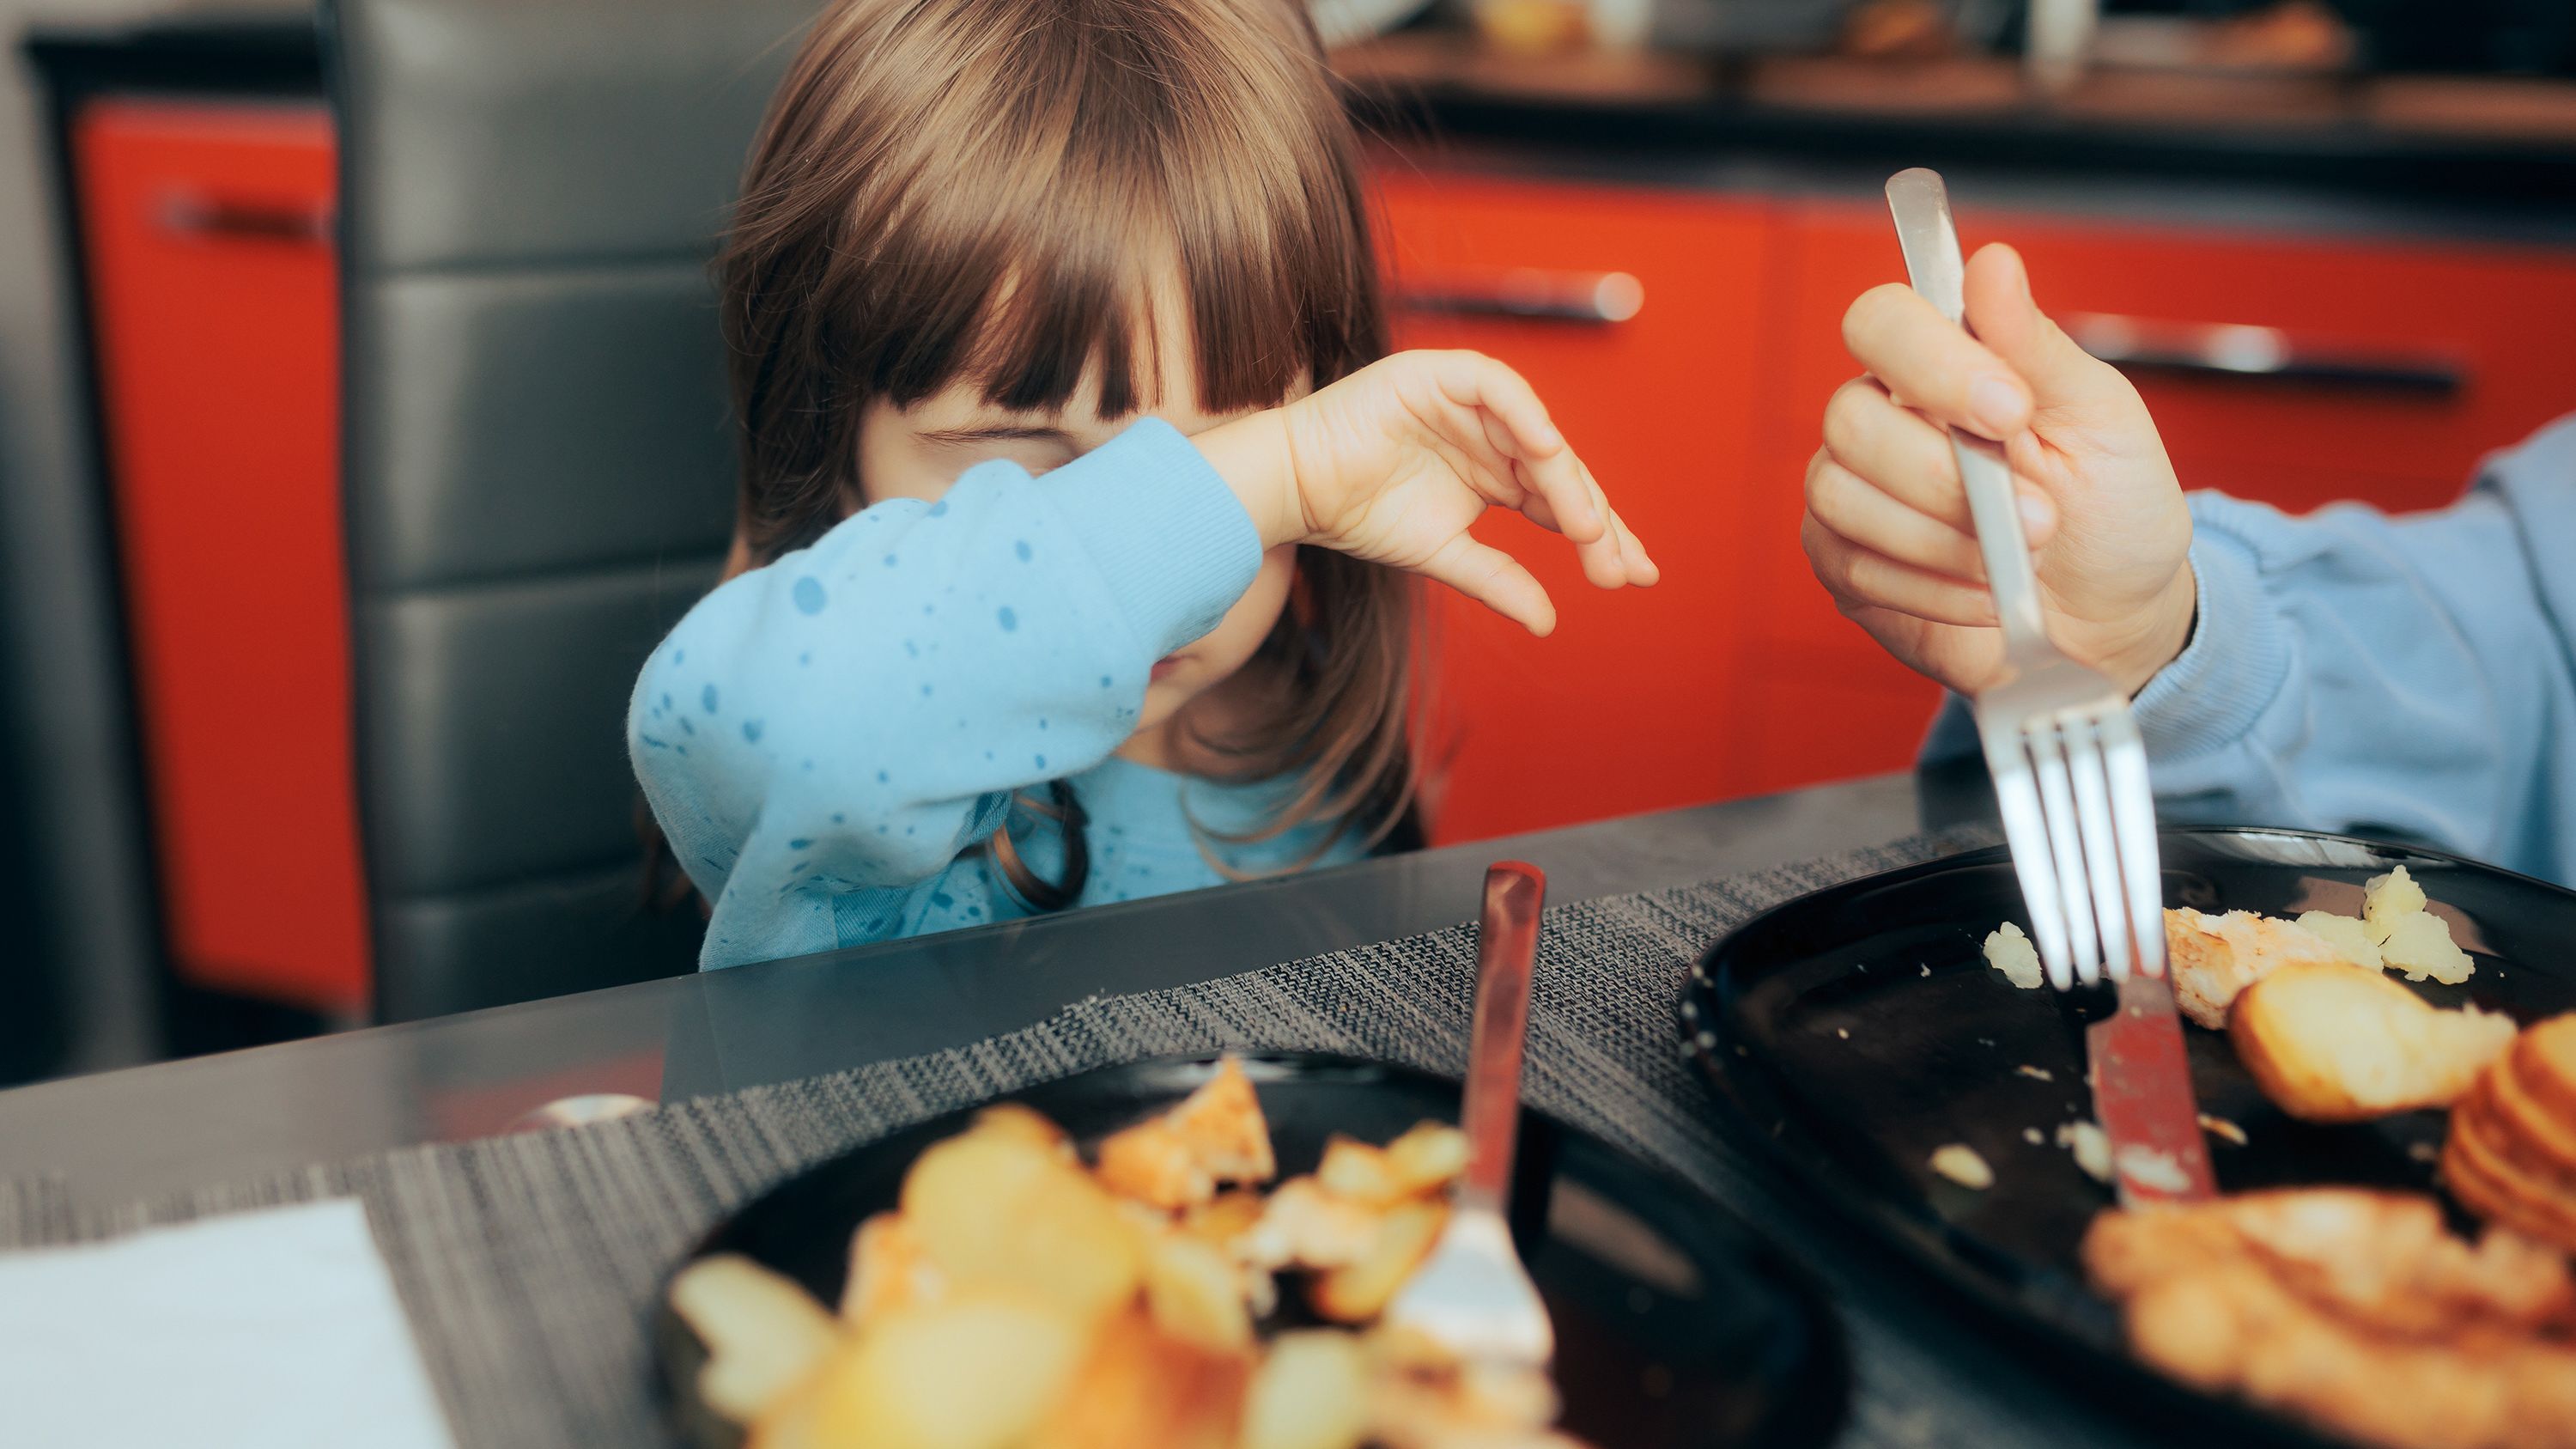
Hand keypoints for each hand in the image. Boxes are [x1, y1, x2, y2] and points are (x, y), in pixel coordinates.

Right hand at [1198, 350, 1654, 635]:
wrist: (1297, 485)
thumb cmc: (1358, 514)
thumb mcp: (1443, 554)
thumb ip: (1497, 580)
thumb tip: (1549, 623)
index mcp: (1497, 474)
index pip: (1563, 501)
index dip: (1600, 535)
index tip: (1634, 575)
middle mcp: (1494, 435)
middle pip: (1562, 472)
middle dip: (1595, 520)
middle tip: (1618, 565)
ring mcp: (1472, 402)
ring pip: (1538, 436)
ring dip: (1565, 481)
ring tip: (1587, 528)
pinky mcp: (1443, 375)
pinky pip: (1498, 388)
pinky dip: (1525, 415)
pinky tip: (1548, 454)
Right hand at [1806, 243, 2196, 695]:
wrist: (2114, 618)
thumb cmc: (2109, 509)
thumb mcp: (2100, 418)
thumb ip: (2036, 346)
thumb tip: (1992, 264)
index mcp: (1941, 367)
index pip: (1880, 322)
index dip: (1931, 361)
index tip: (2010, 411)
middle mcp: (1883, 421)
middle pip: (1848, 417)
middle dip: (1943, 475)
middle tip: (2034, 514)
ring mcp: (1853, 497)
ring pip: (1841, 496)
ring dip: (1946, 539)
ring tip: (2017, 558)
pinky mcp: (1845, 569)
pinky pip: (1856, 568)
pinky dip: (1936, 589)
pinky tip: (1985, 592)